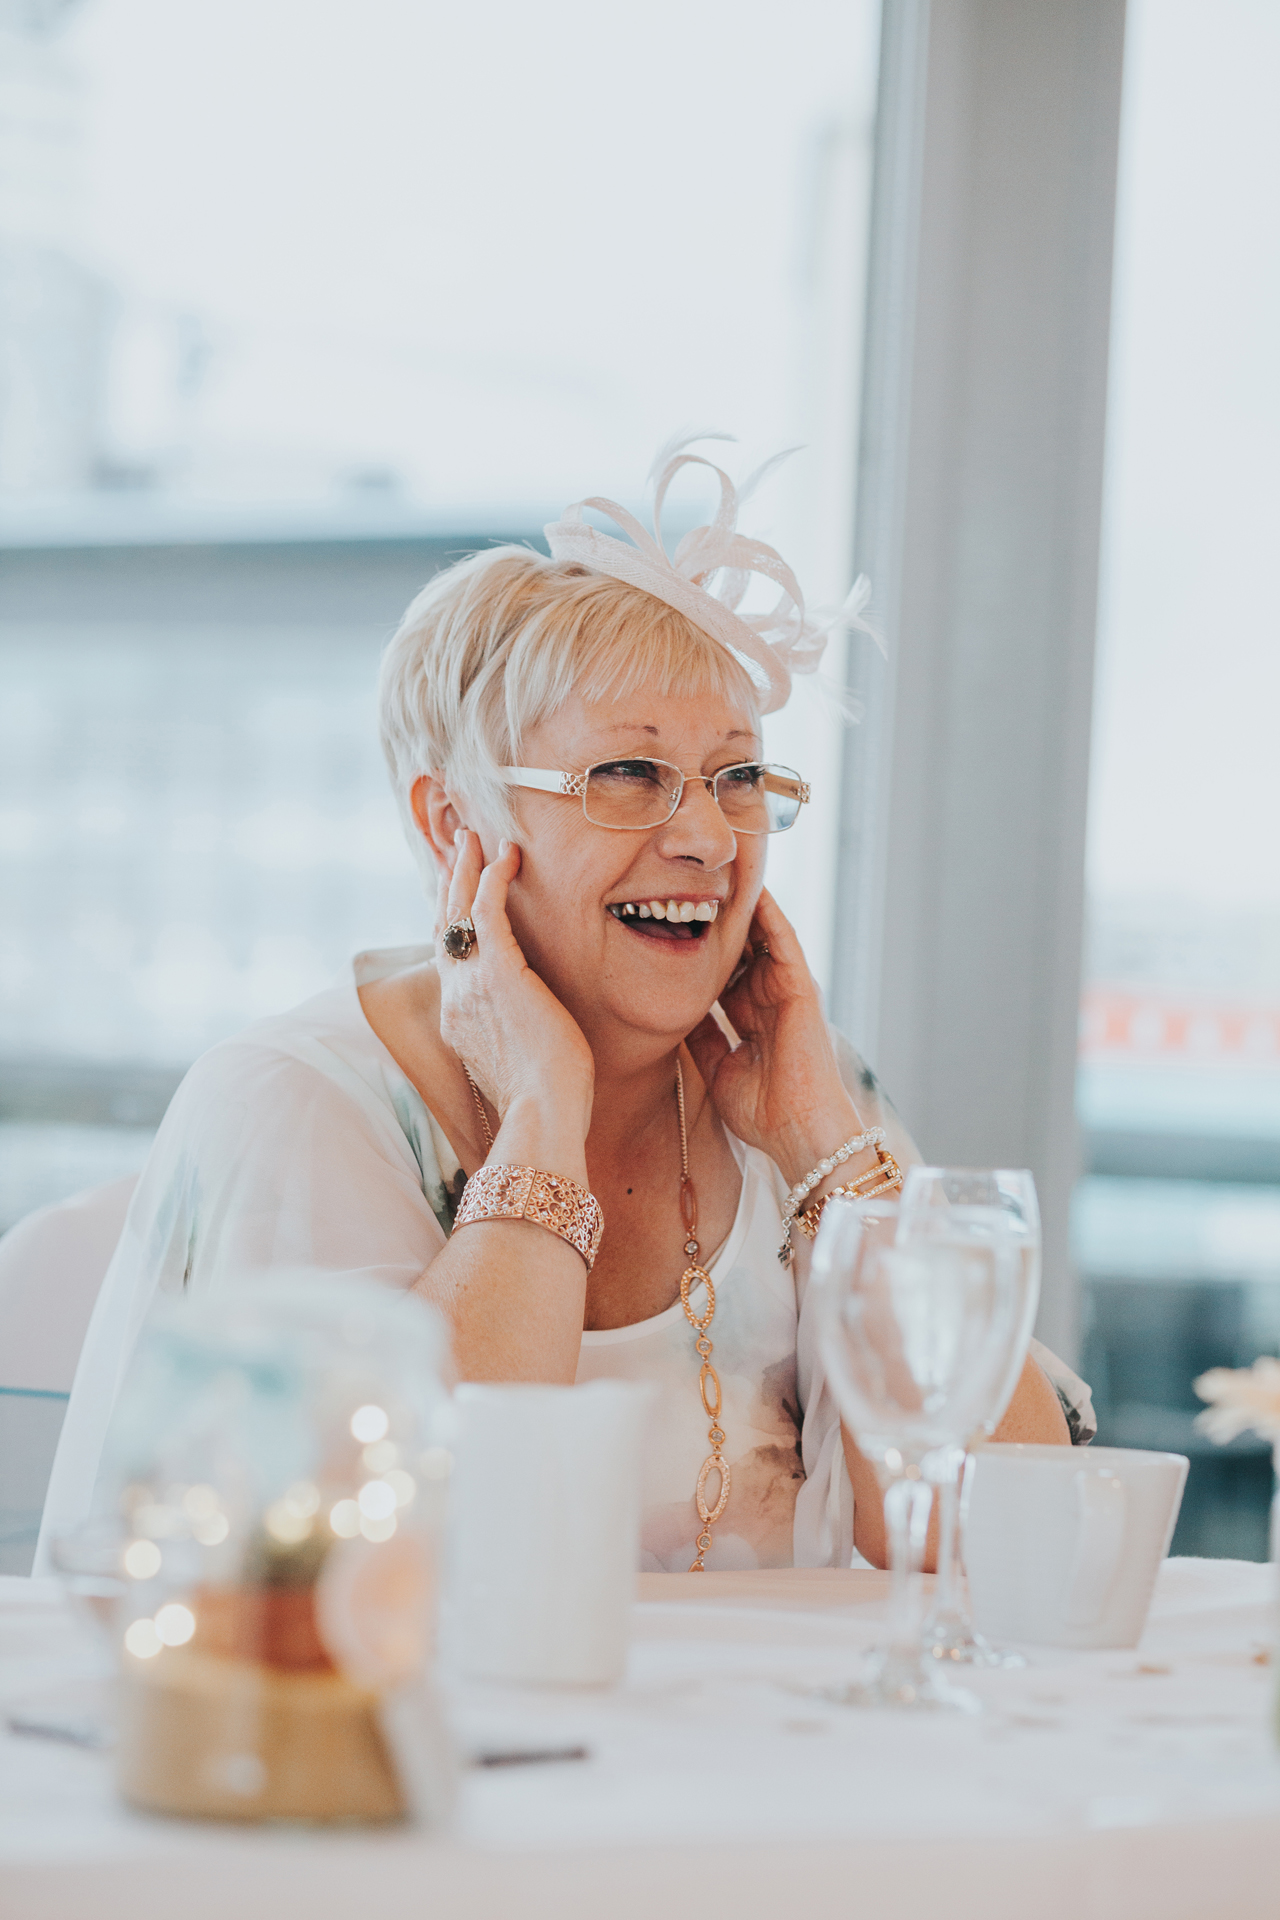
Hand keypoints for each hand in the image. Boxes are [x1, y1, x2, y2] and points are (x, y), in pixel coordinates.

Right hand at [436, 833, 594, 1127]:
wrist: (544, 1117)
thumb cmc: (549, 1101)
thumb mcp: (524, 1061)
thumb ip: (518, 1034)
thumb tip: (537, 1024)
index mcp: (458, 1021)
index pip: (448, 958)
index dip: (451, 920)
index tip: (458, 894)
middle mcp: (455, 998)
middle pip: (443, 926)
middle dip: (450, 883)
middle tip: (458, 848)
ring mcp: (471, 985)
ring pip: (458, 911)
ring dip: (466, 869)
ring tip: (475, 837)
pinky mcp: (498, 974)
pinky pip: (487, 912)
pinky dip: (493, 878)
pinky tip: (505, 856)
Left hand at [683, 888, 863, 1187]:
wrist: (799, 1134)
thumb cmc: (763, 1114)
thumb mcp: (718, 1069)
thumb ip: (702, 1039)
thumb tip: (677, 1015)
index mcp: (750, 1019)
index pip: (720, 973)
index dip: (696, 950)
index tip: (664, 923)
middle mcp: (768, 999)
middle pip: (737, 949)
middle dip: (712, 921)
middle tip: (682, 885)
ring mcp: (785, 991)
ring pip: (758, 937)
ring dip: (738, 907)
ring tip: (713, 872)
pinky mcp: (802, 987)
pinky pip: (782, 941)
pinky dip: (767, 914)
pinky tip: (749, 888)